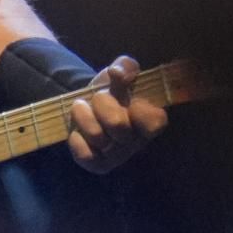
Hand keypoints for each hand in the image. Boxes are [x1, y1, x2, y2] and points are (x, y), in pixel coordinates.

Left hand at [66, 55, 165, 173]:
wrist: (86, 107)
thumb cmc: (110, 92)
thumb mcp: (119, 73)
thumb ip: (125, 66)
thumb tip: (118, 72)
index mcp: (149, 120)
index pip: (155, 121)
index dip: (139, 109)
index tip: (129, 98)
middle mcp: (135, 142)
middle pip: (118, 125)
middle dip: (102, 103)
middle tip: (98, 98)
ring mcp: (117, 156)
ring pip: (97, 136)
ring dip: (83, 115)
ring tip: (82, 108)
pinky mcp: (97, 165)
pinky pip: (84, 154)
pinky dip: (76, 138)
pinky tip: (78, 132)